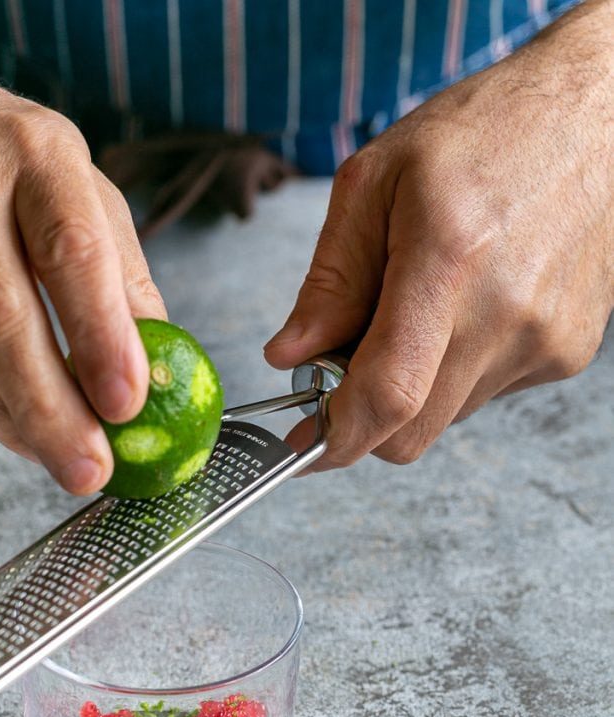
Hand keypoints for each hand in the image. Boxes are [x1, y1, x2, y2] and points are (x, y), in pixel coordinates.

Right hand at [0, 1, 163, 493]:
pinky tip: (18, 429)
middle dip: (53, 409)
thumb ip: (119, 271)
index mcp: (34, 155)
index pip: (71, 252)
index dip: (101, 335)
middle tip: (91, 468)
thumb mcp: (75, 183)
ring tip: (63, 462)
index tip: (128, 404)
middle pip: (4, 317)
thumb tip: (157, 363)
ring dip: (16, 422)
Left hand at [265, 0, 612, 468]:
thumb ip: (330, 280)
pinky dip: (455, 370)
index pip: (388, 393)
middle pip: (410, 431)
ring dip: (413, 387)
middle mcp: (507, 313)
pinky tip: (468, 307)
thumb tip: (288, 354)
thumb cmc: (483, 133)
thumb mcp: (375, 182)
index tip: (304, 444)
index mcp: (449, 258)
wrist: (595, 117)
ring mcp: (544, 339)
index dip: (336, 436)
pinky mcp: (567, 352)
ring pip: (444, 417)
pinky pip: (484, 394)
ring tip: (422, 307)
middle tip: (346, 360)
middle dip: (363, 415)